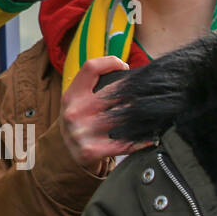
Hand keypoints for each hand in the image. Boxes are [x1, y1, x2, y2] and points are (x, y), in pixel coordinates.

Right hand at [59, 55, 142, 170]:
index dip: (111, 62)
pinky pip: (124, 142)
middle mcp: (74, 112)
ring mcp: (81, 132)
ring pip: (123, 117)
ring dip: (142, 115)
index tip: (125, 66)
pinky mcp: (91, 151)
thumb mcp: (77, 100)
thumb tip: (126, 69)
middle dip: (135, 91)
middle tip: (148, 91)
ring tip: (152, 112)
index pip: (91, 68)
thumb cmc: (79, 120)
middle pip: (115, 93)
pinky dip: (141, 139)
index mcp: (71, 95)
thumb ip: (94, 85)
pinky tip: (149, 137)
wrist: (64, 153)